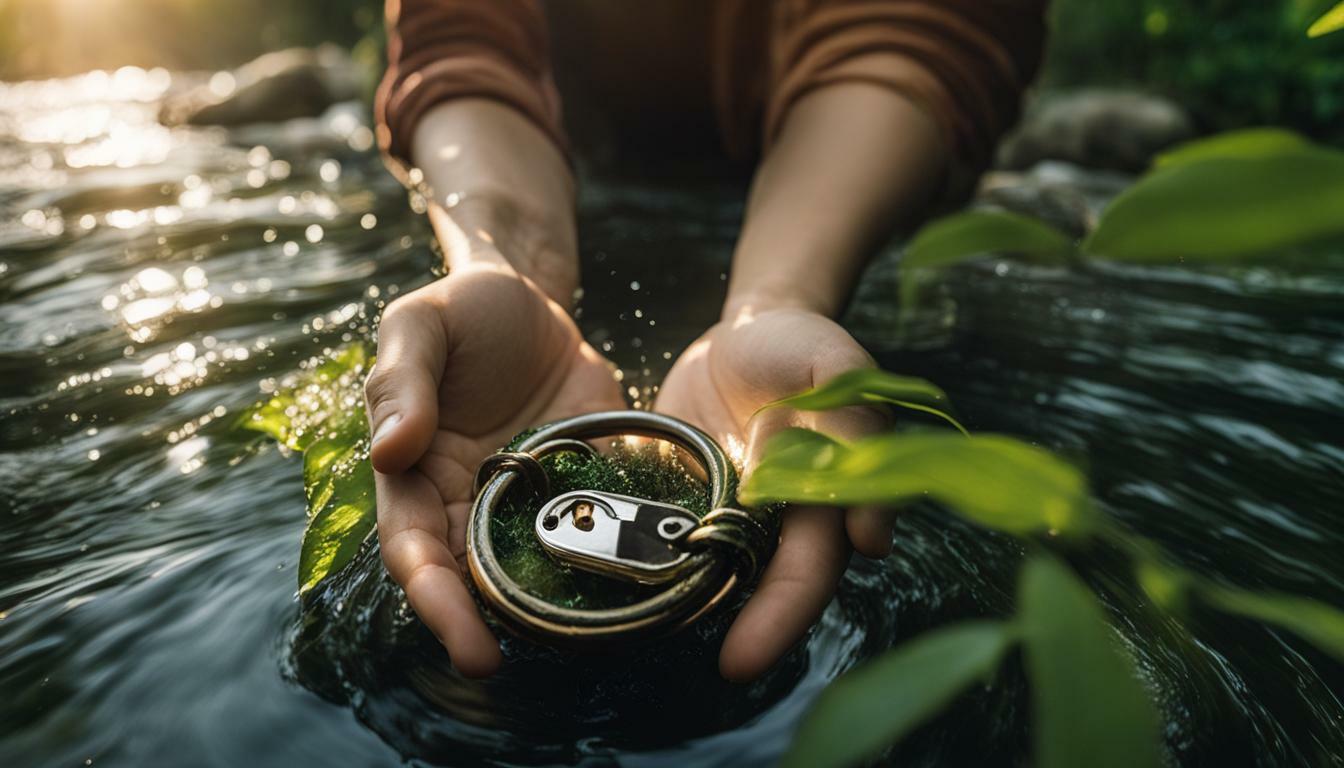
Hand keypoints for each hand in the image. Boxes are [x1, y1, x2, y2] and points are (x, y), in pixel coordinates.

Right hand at [364, 263, 622, 675]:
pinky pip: (593, 534)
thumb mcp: (420, 325)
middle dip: (475, 626)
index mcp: (417, 474)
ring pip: (529, 571)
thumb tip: (390, 453)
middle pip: (466, 579)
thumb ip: (403, 383)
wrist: (532, 294)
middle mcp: (468, 502)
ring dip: (541, 611)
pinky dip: (605, 564)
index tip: (460, 636)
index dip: (432, 596)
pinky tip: (632, 591)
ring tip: (567, 645)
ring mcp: (528, 501)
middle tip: (493, 666)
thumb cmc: (462, 309)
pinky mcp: (583, 488)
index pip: (415, 548)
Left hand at [656, 305, 891, 680]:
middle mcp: (783, 520)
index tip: (757, 644)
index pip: (816, 563)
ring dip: (703, 610)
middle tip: (733, 667)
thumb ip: (858, 420)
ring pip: (724, 578)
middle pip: (776, 585)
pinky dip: (655, 574)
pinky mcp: (686, 506)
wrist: (746, 332)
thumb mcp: (834, 362)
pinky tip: (624, 599)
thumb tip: (871, 532)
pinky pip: (670, 549)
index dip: (793, 603)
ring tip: (665, 641)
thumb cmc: (800, 347)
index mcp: (826, 496)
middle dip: (761, 627)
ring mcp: (734, 518)